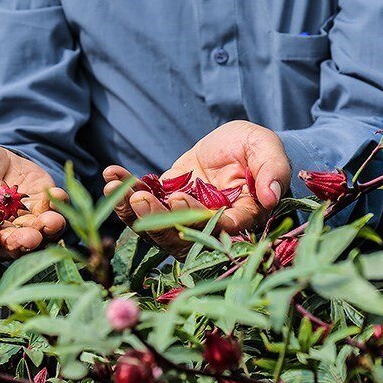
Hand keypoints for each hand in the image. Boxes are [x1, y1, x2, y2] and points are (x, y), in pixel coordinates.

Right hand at [0, 138, 67, 257]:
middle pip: (6, 246)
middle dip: (19, 243)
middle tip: (30, 238)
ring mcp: (19, 224)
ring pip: (34, 236)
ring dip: (45, 232)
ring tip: (52, 222)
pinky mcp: (40, 210)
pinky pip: (52, 214)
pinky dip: (58, 208)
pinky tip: (58, 196)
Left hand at [103, 120, 290, 257]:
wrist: (236, 145)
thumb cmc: (256, 148)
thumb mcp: (266, 149)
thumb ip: (272, 170)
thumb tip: (271, 195)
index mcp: (241, 219)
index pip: (221, 230)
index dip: (200, 220)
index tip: (182, 199)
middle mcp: (210, 227)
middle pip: (181, 237)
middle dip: (157, 220)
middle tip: (138, 198)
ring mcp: (184, 217)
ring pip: (157, 227)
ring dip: (132, 211)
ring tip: (115, 188)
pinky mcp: (165, 203)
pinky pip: (143, 205)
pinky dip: (124, 193)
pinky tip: (110, 175)